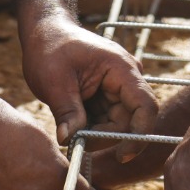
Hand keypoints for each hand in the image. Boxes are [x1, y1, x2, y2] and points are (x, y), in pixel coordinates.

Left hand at [19, 13, 158, 159]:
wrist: (44, 32)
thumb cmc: (50, 48)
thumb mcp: (54, 81)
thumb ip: (67, 111)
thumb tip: (70, 141)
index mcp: (120, 69)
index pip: (145, 106)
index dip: (139, 134)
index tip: (121, 156)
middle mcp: (125, 78)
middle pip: (130, 119)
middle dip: (106, 136)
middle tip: (76, 143)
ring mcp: (116, 86)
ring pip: (117, 123)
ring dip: (96, 132)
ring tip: (69, 127)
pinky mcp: (106, 95)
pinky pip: (106, 119)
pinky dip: (91, 127)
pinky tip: (72, 121)